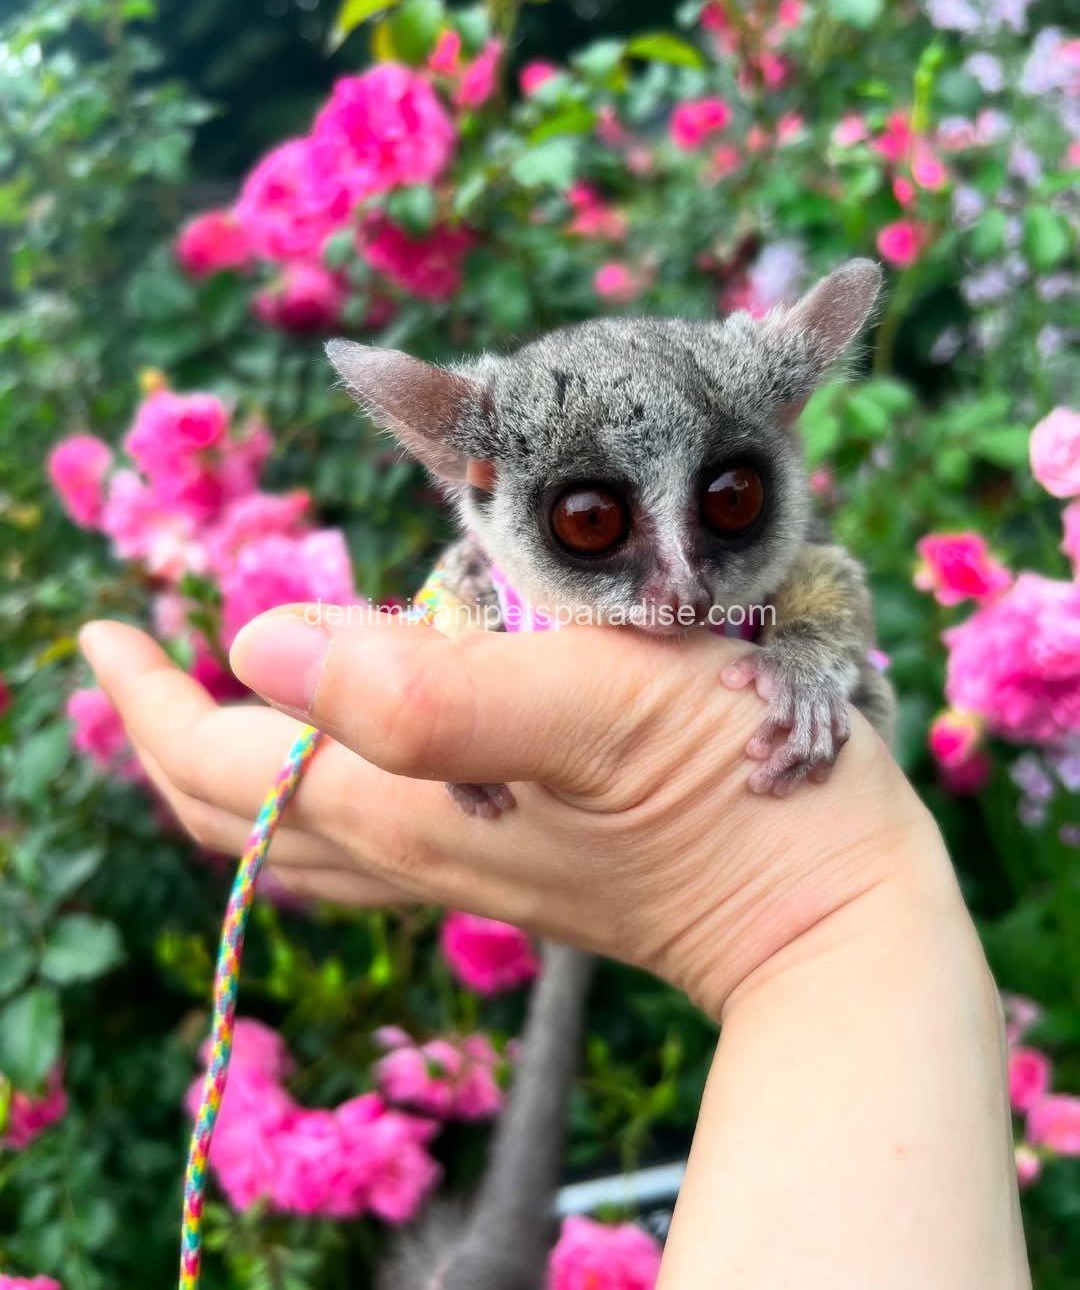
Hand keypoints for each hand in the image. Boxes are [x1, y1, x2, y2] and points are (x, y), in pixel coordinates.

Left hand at [81, 609, 924, 1017]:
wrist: (825, 912)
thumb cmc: (729, 787)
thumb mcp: (593, 709)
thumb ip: (430, 687)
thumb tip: (260, 646)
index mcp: (410, 802)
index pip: (226, 764)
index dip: (146, 699)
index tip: (99, 628)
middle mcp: (417, 844)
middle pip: (241, 817)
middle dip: (168, 741)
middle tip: (137, 662)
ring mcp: (467, 860)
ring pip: (301, 836)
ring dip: (236, 770)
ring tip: (220, 697)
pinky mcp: (519, 855)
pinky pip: (370, 837)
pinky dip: (318, 787)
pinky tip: (352, 745)